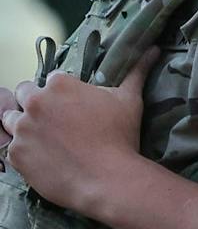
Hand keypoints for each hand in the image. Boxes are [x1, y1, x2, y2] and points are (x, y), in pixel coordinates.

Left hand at [2, 55, 155, 214]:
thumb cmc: (120, 136)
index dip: (64, 91)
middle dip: (37, 103)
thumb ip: (136, 71)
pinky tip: (46, 156)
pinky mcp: (15, 154)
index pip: (53, 79)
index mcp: (59, 84)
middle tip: (59, 120)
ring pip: (10, 119)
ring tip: (47, 137)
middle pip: (24, 93)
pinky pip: (12, 147)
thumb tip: (153, 49)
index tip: (75, 105)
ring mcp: (21, 129)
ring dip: (24, 124)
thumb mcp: (130, 100)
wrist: (108, 179)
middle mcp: (34, 102)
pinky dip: (26, 151)